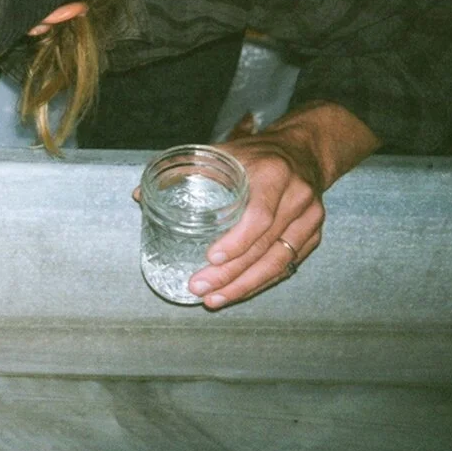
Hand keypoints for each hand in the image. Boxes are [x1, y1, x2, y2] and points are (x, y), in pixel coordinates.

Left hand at [186, 102, 379, 308]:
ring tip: (213, 299)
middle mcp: (297, 197)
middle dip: (231, 273)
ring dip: (245, 286)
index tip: (211, 258)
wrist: (303, 151)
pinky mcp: (313, 235)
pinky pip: (287, 266)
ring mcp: (309, 219)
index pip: (259, 215)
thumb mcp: (223, 151)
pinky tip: (236, 293)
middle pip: (265, 245)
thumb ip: (183, 171)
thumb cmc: (256, 154)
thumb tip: (139, 195)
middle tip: (200, 287)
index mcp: (274, 174)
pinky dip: (260, 283)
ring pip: (279, 262)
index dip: (237, 241)